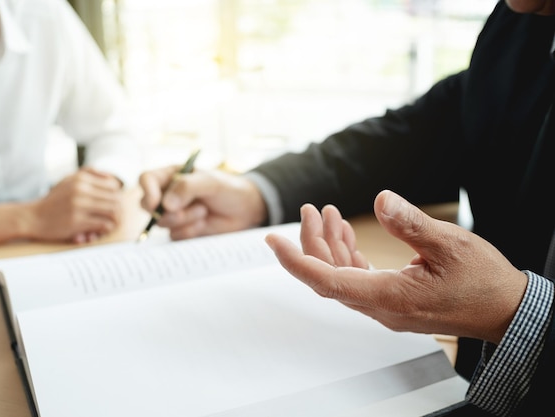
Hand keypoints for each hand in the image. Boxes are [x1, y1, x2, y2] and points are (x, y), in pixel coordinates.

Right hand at [27, 167, 123, 242]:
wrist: (32, 217)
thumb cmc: (54, 200)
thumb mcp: (68, 180)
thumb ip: (89, 173)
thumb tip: (111, 176)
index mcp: (81, 179)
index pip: (113, 185)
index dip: (118, 196)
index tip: (113, 205)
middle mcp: (81, 190)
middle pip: (116, 199)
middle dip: (119, 210)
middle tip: (115, 218)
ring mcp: (79, 205)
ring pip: (113, 212)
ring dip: (115, 221)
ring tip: (109, 225)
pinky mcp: (76, 221)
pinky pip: (103, 225)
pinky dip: (105, 230)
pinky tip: (98, 232)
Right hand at [139, 166, 267, 239]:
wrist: (245, 209)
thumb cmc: (228, 189)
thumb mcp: (210, 182)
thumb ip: (187, 187)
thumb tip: (166, 204)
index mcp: (171, 176)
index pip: (147, 179)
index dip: (147, 191)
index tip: (156, 204)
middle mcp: (168, 194)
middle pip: (147, 205)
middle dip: (166, 212)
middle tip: (182, 213)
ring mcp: (174, 213)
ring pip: (163, 223)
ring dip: (184, 220)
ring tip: (203, 211)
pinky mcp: (181, 230)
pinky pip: (175, 236)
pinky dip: (190, 231)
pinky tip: (204, 223)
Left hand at [265, 190, 527, 343]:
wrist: (504, 310)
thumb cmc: (482, 283)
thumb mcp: (451, 245)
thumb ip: (411, 223)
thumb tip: (380, 200)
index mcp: (389, 297)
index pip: (326, 281)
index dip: (295, 261)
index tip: (272, 241)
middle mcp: (380, 306)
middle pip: (328, 275)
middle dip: (312, 241)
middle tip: (310, 208)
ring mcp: (384, 305)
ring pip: (340, 275)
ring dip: (329, 244)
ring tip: (326, 213)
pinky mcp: (391, 298)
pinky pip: (356, 277)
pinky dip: (346, 253)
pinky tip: (344, 232)